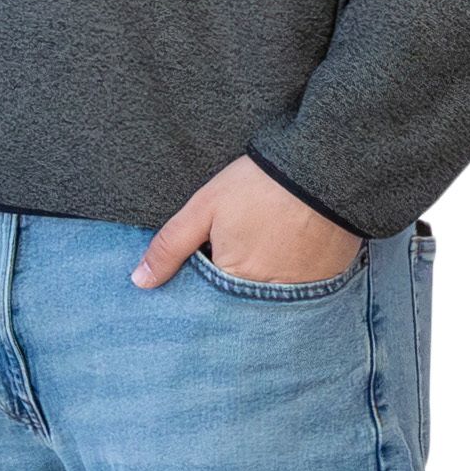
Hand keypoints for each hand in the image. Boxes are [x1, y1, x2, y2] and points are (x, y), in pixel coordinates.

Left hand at [136, 155, 358, 289]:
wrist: (324, 166)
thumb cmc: (259, 185)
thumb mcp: (204, 208)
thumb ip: (170, 247)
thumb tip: (140, 282)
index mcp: (234, 281)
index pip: (206, 302)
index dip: (200, 284)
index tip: (205, 260)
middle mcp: (270, 297)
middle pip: (239, 303)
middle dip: (229, 287)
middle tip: (239, 248)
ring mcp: (304, 291)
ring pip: (270, 299)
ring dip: (261, 283)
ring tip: (263, 247)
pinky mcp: (329, 280)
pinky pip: (302, 290)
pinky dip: (291, 276)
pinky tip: (287, 251)